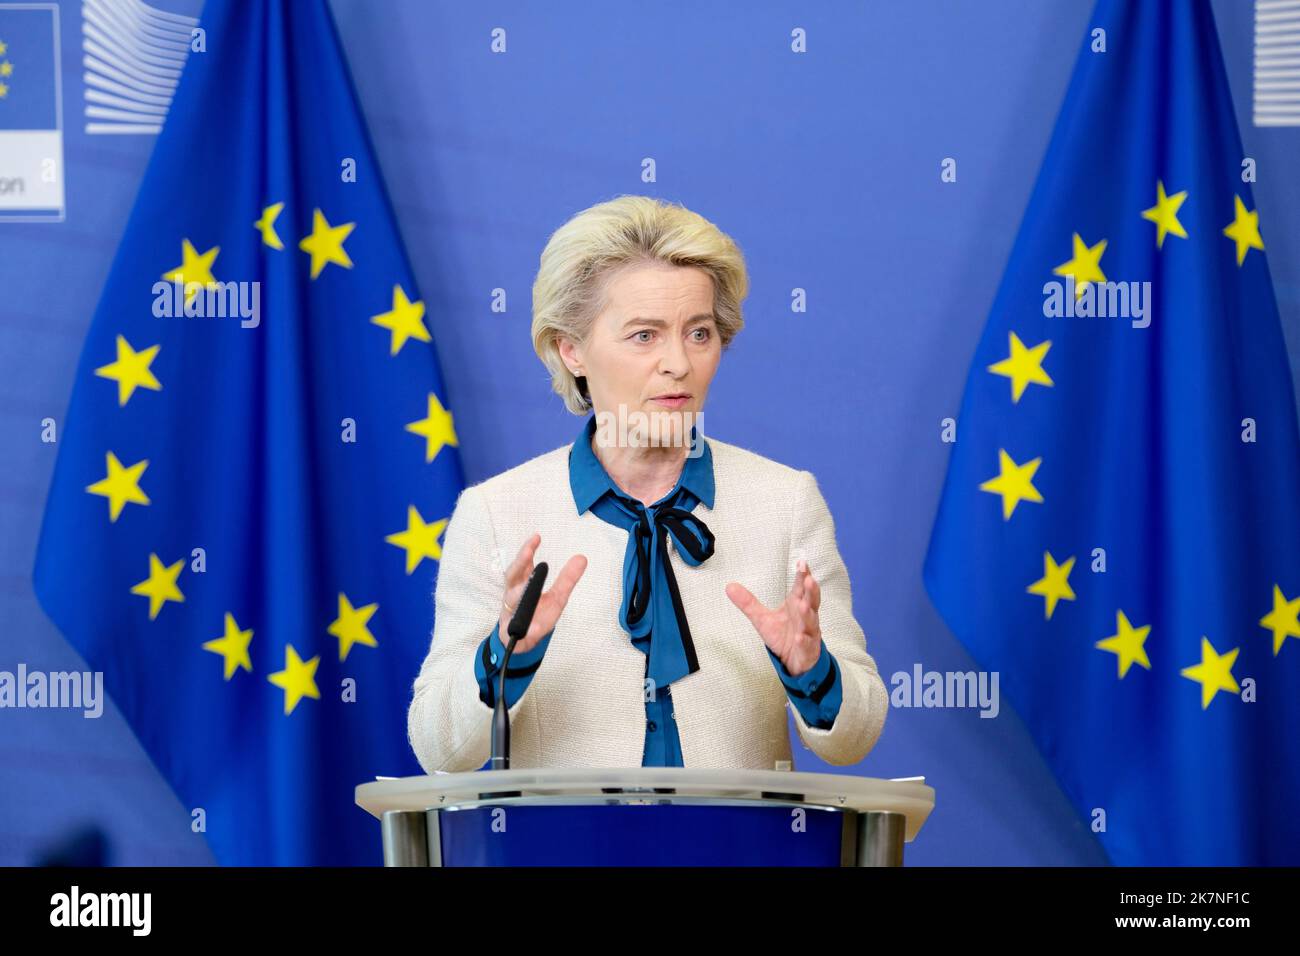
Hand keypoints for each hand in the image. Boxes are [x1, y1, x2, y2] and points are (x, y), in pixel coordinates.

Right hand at [499, 532, 586, 653]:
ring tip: (528, 588)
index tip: (536, 538)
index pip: (523, 564)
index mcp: (522, 584)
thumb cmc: (537, 613)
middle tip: (527, 553)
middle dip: (519, 564)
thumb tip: (582, 558)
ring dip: (519, 594)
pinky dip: (528, 629)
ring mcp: (510, 613)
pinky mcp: (512, 633)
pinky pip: (518, 631)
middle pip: (512, 576)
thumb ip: (567, 580)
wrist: (520, 640)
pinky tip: (535, 628)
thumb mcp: (557, 597)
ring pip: (511, 601)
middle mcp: (513, 595)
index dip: (527, 551)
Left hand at [726, 558, 822, 675]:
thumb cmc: (783, 636)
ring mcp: (809, 633)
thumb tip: (729, 586)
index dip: (803, 576)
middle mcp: (805, 617)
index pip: (801, 588)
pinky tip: (800, 637)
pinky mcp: (808, 649)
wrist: (795, 662)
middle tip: (809, 579)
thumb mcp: (762, 618)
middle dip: (811, 591)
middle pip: (811, 601)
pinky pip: (807, 644)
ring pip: (810, 622)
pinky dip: (804, 640)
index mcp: (796, 605)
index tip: (802, 563)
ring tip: (803, 606)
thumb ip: (748, 602)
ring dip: (807, 614)